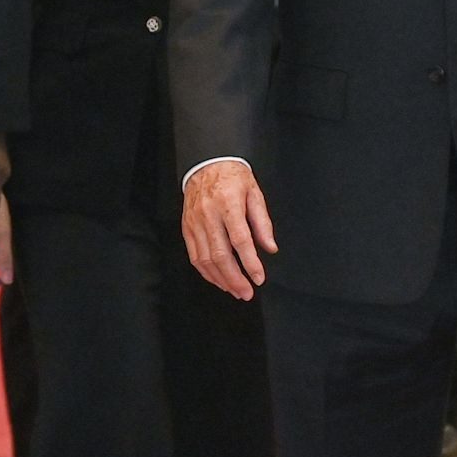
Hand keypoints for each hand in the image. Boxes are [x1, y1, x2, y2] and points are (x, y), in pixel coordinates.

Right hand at [181, 160, 277, 300]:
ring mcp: (195, 222)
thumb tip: (270, 248)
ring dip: (221, 279)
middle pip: (220, 254)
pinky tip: (218, 279)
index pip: (240, 240)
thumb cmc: (232, 177)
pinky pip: (194, 255)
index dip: (250, 263)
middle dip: (235, 278)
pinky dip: (206, 272)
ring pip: (205, 259)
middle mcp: (209, 214)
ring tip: (235, 290)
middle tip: (247, 293)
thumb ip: (262, 222)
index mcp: (229, 204)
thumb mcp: (254, 193)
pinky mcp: (186, 227)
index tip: (259, 278)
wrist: (206, 163)